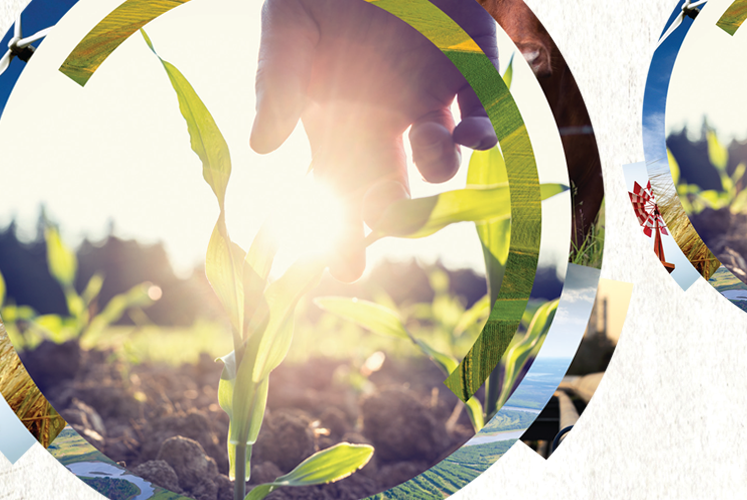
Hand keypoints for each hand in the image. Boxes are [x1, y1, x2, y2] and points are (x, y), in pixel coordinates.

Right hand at [250, 0, 497, 281]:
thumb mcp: (286, 30)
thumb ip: (276, 83)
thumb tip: (261, 147)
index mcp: (340, 130)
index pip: (340, 197)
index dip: (345, 237)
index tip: (345, 266)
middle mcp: (388, 127)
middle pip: (394, 192)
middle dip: (391, 216)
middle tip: (382, 220)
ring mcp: (433, 103)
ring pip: (441, 159)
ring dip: (436, 167)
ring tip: (428, 152)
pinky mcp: (473, 70)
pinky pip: (485, 112)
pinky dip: (482, 130)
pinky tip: (471, 138)